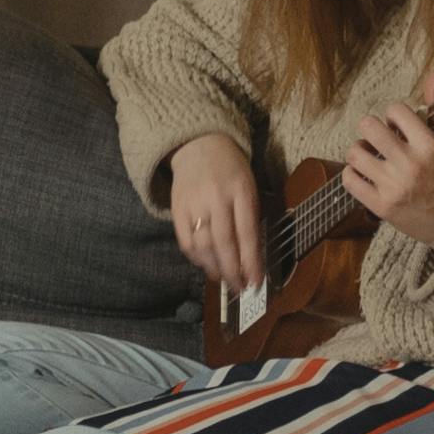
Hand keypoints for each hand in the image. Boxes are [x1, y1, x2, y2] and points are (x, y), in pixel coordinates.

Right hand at [165, 133, 270, 292]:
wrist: (198, 144)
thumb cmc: (230, 168)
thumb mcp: (249, 184)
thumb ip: (252, 214)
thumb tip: (252, 255)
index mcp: (240, 190)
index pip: (247, 232)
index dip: (251, 261)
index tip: (256, 281)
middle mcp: (216, 198)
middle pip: (224, 243)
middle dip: (233, 272)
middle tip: (240, 289)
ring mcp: (194, 204)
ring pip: (203, 246)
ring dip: (214, 268)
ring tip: (224, 280)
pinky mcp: (177, 209)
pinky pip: (185, 241)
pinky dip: (196, 258)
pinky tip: (206, 264)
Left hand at [343, 103, 433, 252]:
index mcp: (429, 146)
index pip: (396, 110)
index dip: (393, 115)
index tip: (398, 126)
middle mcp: (409, 164)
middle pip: (368, 126)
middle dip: (371, 129)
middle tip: (378, 139)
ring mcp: (393, 186)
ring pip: (354, 153)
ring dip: (359, 151)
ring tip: (371, 157)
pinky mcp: (381, 206)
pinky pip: (349, 180)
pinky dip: (352, 174)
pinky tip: (364, 174)